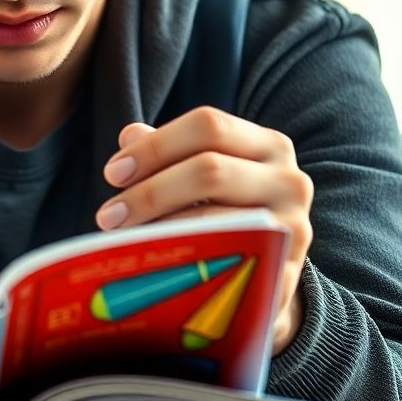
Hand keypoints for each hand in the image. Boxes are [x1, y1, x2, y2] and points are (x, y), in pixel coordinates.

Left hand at [98, 107, 312, 354]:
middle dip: (150, 192)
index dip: (155, 146)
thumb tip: (130, 136)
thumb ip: (168, 152)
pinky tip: (156, 268)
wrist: (267, 271)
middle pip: (210, 169)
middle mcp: (289, 181)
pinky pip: (226, 266)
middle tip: (108, 216)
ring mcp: (293, 228)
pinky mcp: (287, 275)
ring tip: (123, 243)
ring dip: (160, 231)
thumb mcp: (202, 172)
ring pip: (217, 219)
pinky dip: (185, 264)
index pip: (208, 125)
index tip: (112, 173)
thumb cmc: (224, 210)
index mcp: (267, 145)